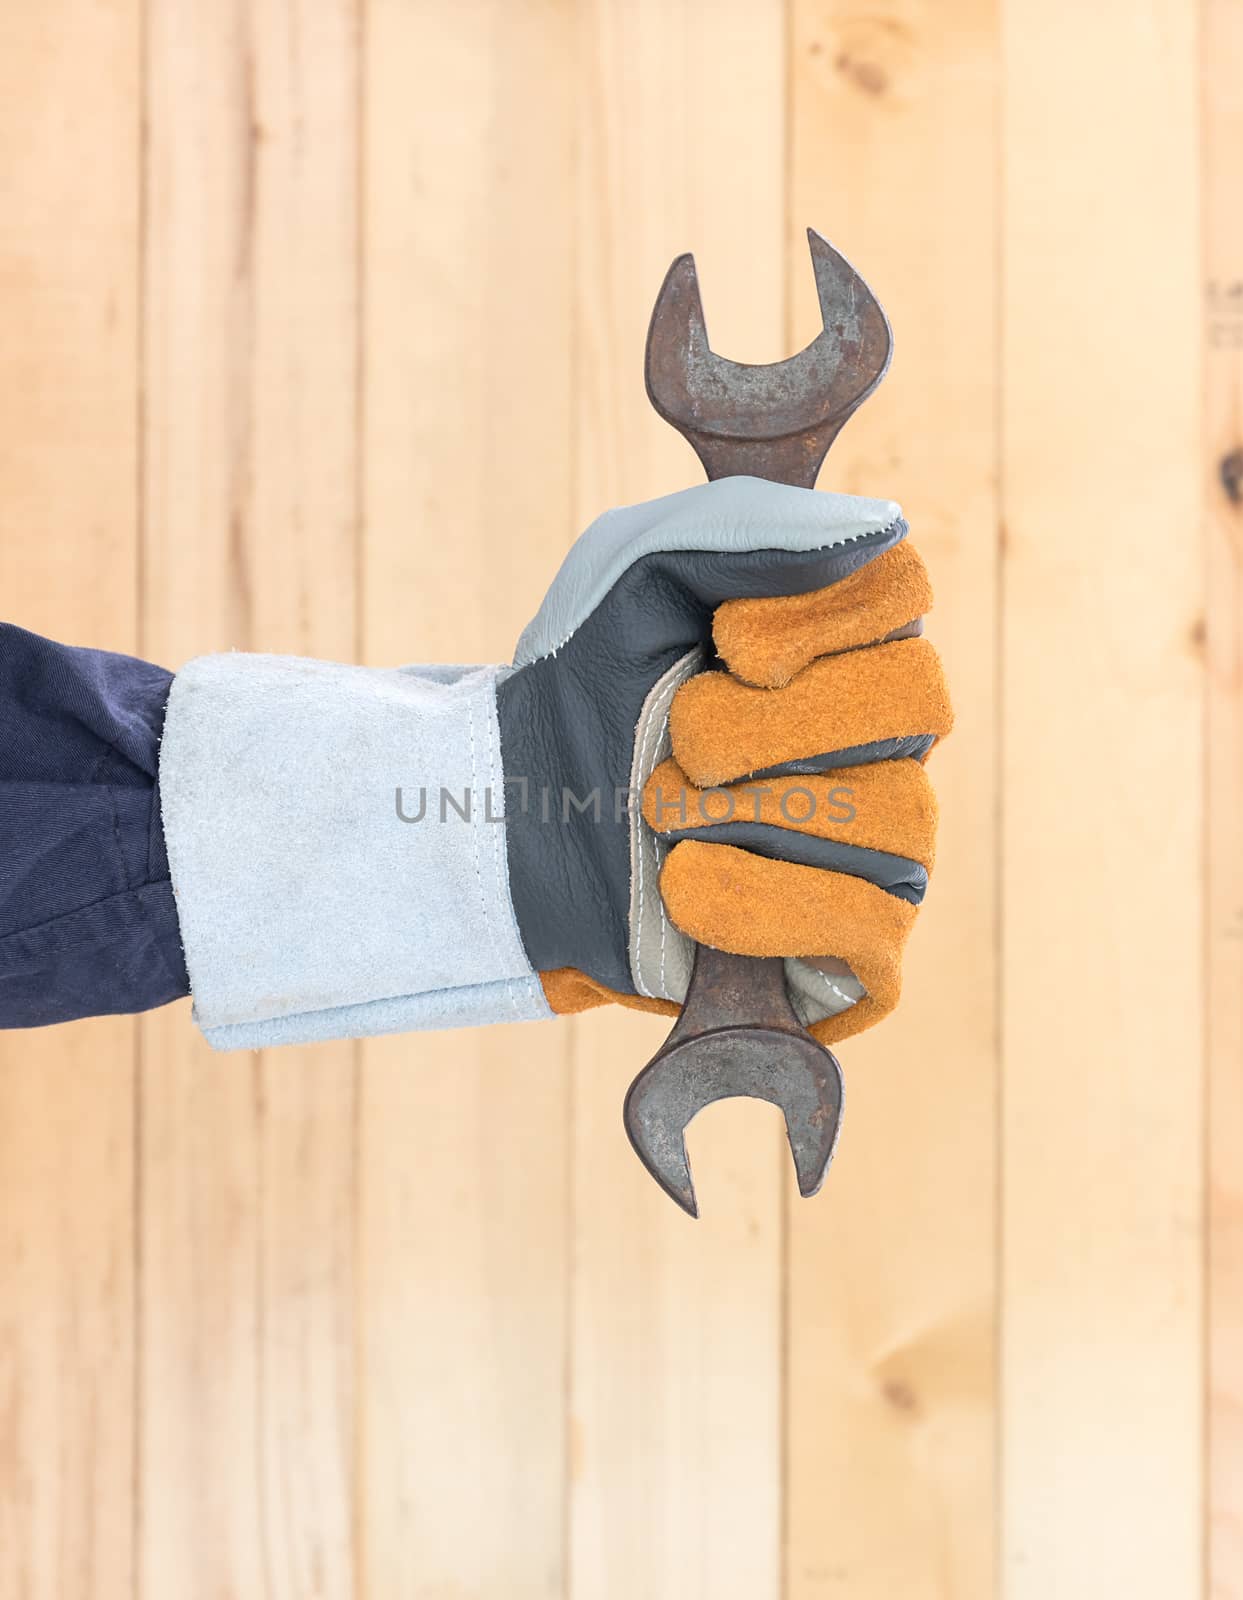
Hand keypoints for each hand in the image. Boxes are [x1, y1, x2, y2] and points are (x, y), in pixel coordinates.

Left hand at [497, 475, 950, 1041]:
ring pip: (897, 819)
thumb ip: (746, 527)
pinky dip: (761, 902)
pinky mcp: (852, 950)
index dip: (820, 617)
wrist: (517, 822)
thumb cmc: (587, 683)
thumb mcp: (635, 567)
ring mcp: (881, 847)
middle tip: (680, 737)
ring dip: (749, 812)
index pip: (903, 597)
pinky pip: (870, 925)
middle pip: (917, 703)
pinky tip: (684, 883)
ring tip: (663, 814)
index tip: (725, 641)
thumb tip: (878, 531)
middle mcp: (885, 739)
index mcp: (847, 641)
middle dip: (773, 722)